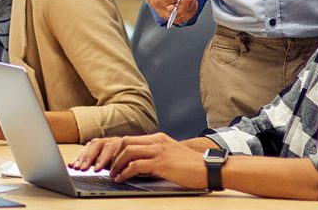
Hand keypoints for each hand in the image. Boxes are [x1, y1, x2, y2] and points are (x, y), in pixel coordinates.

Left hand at [79, 133, 206, 188]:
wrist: (210, 169)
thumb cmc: (192, 166)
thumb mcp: (171, 155)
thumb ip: (156, 155)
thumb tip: (139, 165)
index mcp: (158, 138)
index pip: (130, 139)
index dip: (117, 150)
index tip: (110, 160)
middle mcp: (157, 141)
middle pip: (124, 142)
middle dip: (112, 155)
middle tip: (107, 167)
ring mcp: (159, 151)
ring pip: (128, 152)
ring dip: (116, 165)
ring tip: (112, 174)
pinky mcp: (161, 163)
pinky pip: (136, 166)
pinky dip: (125, 173)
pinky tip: (122, 179)